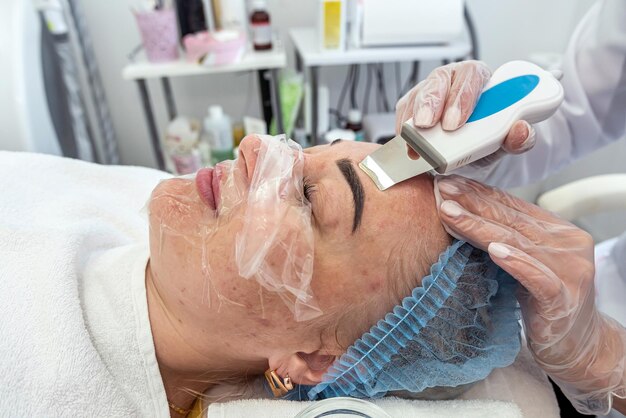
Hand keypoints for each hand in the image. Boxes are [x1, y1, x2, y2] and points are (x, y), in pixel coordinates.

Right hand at [396, 61, 534, 163]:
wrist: (477, 145)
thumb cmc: (493, 133)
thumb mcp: (509, 138)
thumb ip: (521, 136)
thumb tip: (521, 130)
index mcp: (477, 77)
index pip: (470, 77)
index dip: (460, 97)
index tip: (454, 123)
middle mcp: (452, 80)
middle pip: (438, 82)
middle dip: (430, 103)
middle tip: (426, 125)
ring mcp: (429, 93)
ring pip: (416, 97)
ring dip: (412, 119)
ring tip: (412, 142)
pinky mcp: (413, 107)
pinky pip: (404, 114)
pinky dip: (403, 130)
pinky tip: (406, 145)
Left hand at [435, 174, 625, 414]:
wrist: (578, 345)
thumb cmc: (544, 301)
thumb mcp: (525, 263)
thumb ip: (505, 238)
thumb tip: (461, 212)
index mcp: (558, 231)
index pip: (512, 205)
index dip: (478, 192)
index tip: (448, 182)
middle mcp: (567, 244)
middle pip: (510, 219)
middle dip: (472, 203)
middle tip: (443, 191)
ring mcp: (569, 270)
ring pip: (516, 242)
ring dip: (479, 226)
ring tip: (451, 214)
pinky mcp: (563, 297)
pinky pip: (536, 276)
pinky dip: (515, 262)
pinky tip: (494, 251)